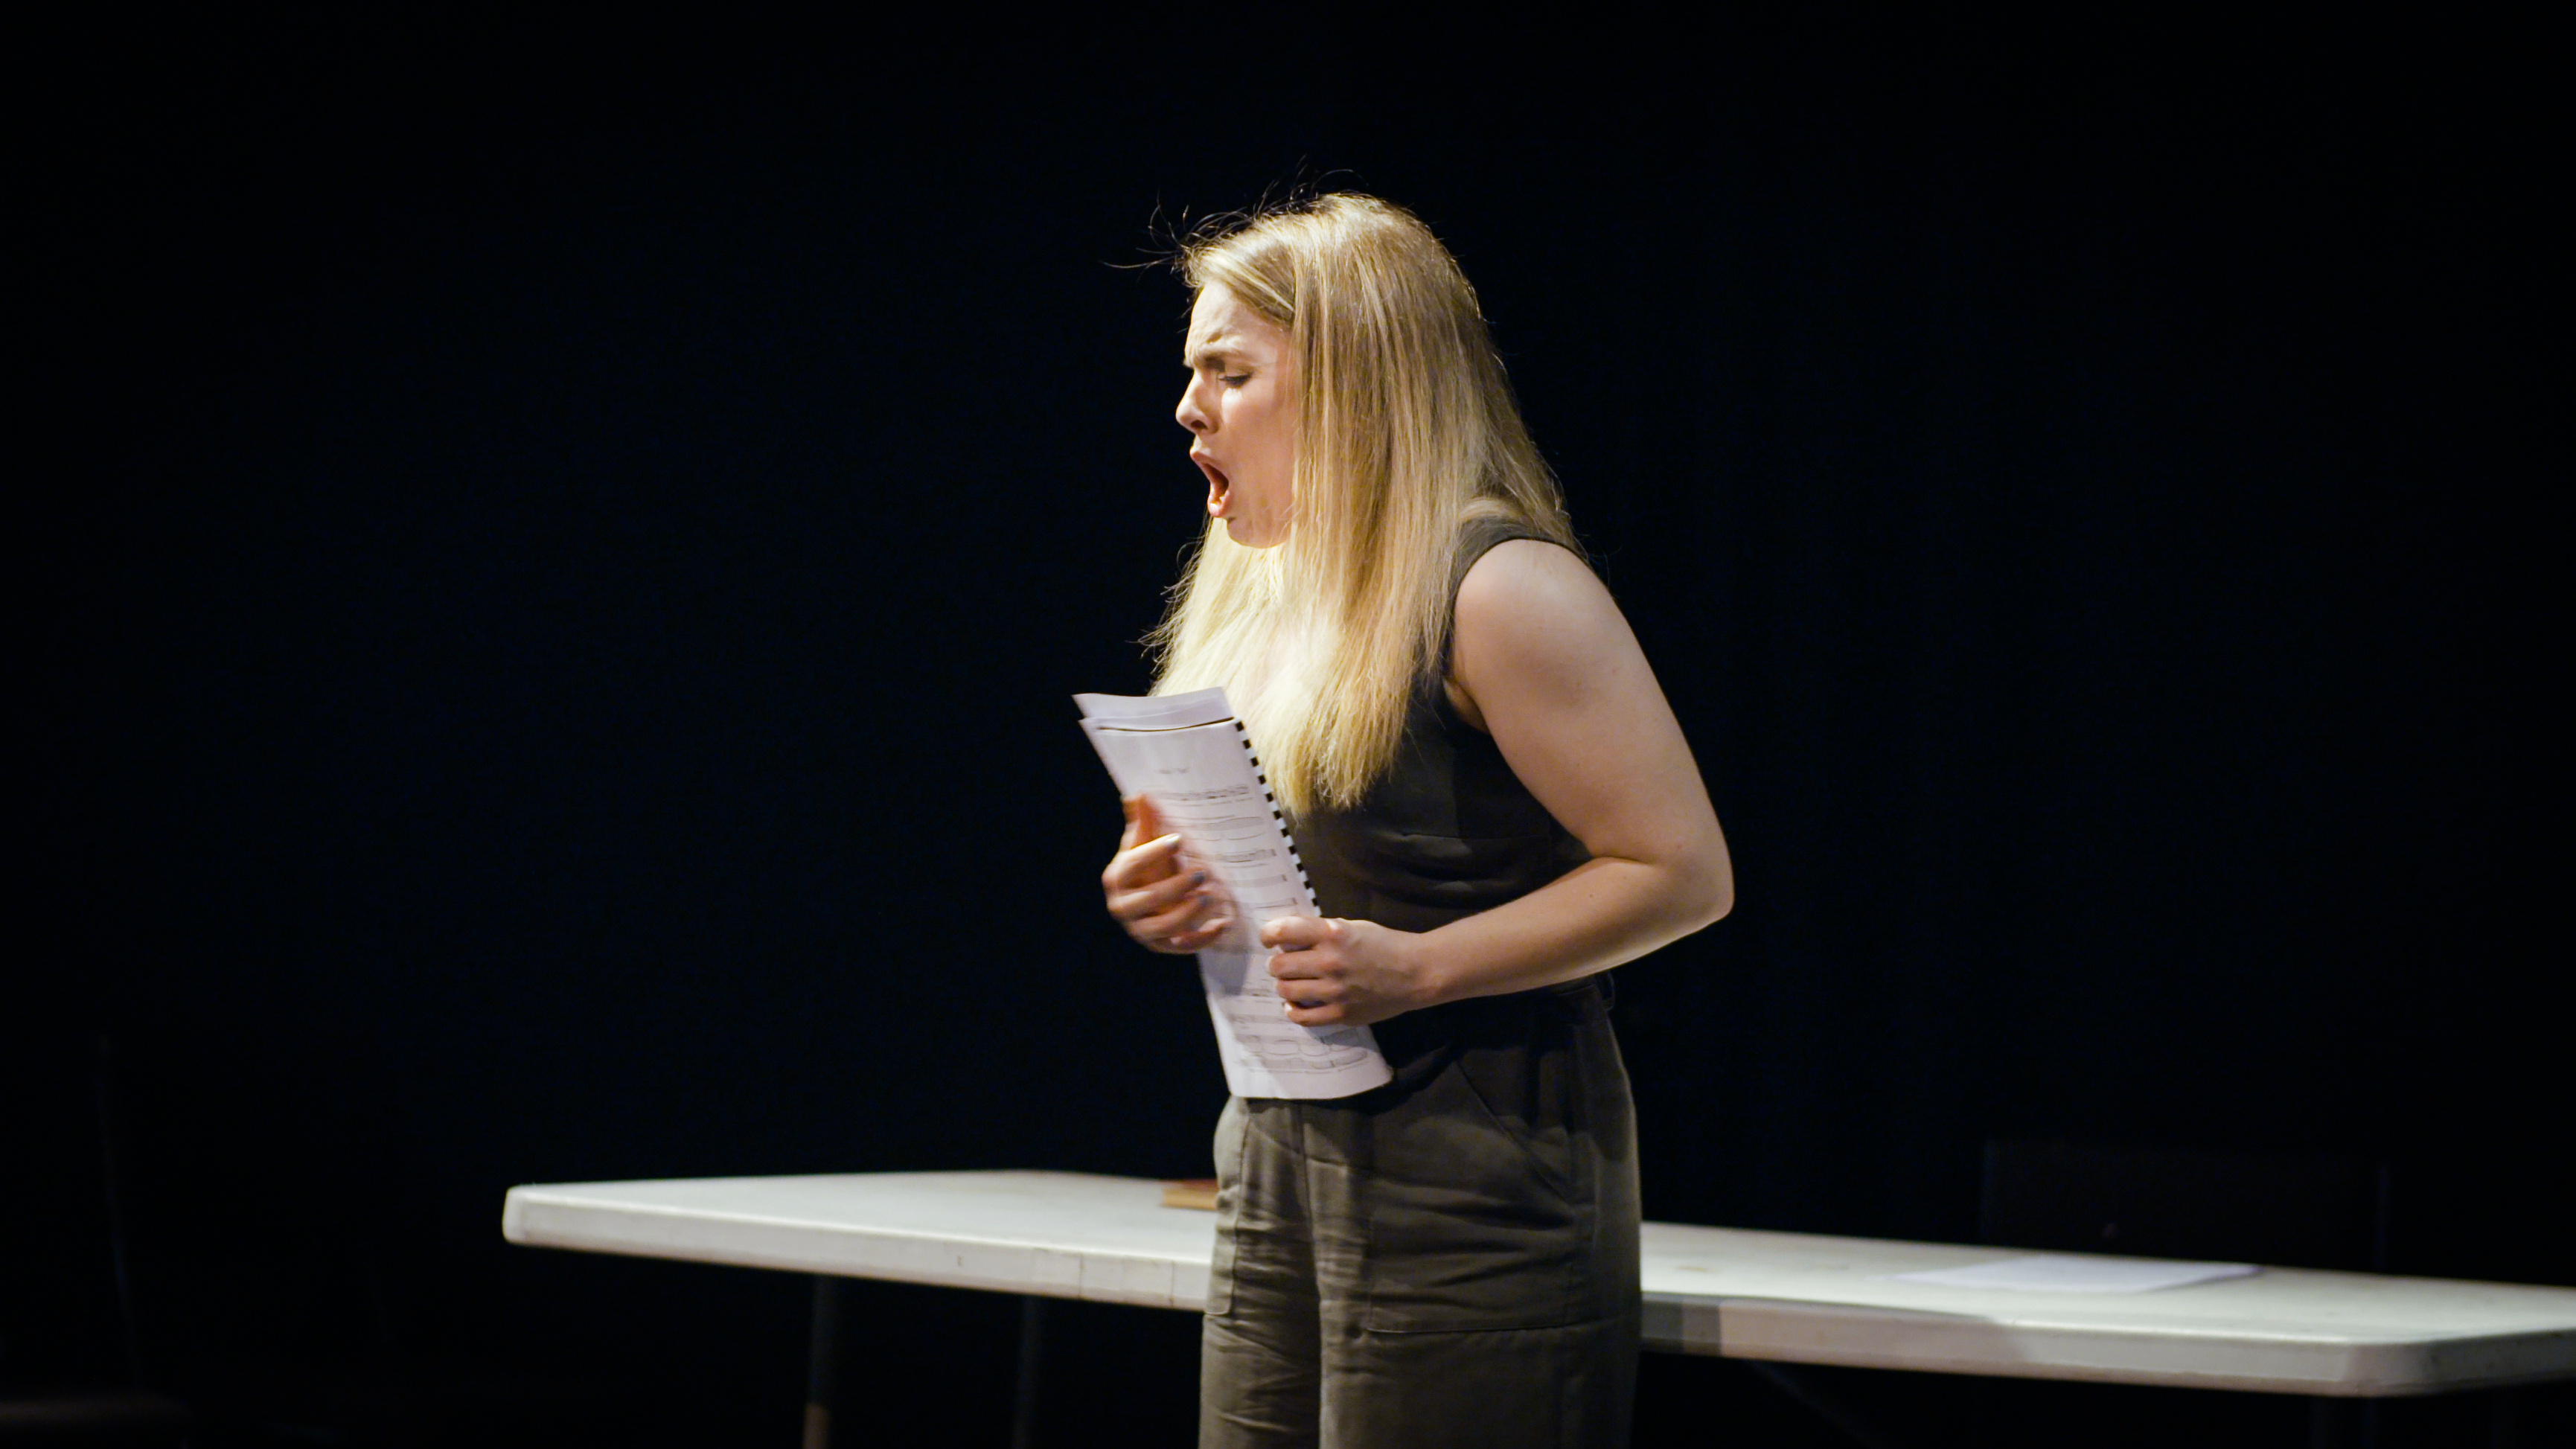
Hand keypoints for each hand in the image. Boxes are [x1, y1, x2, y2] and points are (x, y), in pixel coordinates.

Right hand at [1101, 796, 1232, 953]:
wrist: (1152, 899)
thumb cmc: (1149, 866)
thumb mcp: (1145, 843)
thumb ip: (1144, 822)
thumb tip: (1139, 795)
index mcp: (1117, 878)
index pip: (1132, 864)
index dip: (1154, 852)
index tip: (1179, 840)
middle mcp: (1123, 907)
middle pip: (1147, 899)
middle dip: (1175, 886)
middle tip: (1202, 872)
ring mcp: (1142, 930)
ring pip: (1163, 927)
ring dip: (1188, 912)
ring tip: (1210, 896)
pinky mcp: (1162, 945)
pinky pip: (1183, 946)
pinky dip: (1204, 938)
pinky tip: (1224, 923)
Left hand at [1260, 916, 1435, 1027]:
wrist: (1416, 973)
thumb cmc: (1384, 945)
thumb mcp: (1352, 927)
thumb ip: (1321, 932)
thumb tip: (1287, 940)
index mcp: (1332, 934)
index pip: (1282, 931)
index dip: (1268, 934)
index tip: (1269, 938)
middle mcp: (1330, 962)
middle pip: (1278, 965)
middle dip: (1276, 963)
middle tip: (1284, 964)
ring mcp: (1335, 991)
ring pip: (1285, 990)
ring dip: (1284, 985)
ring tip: (1292, 982)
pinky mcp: (1341, 1014)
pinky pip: (1302, 1017)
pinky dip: (1293, 1010)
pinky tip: (1296, 1004)